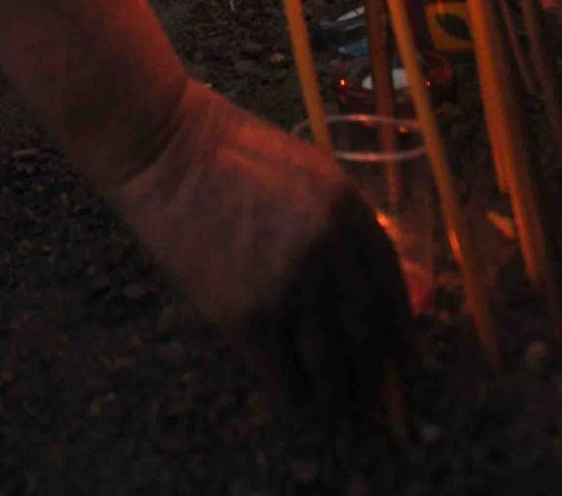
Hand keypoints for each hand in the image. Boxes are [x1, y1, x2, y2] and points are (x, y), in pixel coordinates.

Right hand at [107, 81, 410, 410]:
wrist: (162, 149)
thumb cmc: (225, 146)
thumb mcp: (301, 166)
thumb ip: (335, 214)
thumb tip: (355, 270)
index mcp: (346, 208)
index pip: (390, 281)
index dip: (399, 325)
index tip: (399, 351)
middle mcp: (328, 252)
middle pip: (367, 330)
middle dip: (373, 372)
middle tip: (373, 396)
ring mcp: (288, 286)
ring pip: (330, 364)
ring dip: (338, 397)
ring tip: (338, 413)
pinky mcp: (246, 316)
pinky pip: (282, 375)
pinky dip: (293, 398)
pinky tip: (295, 404)